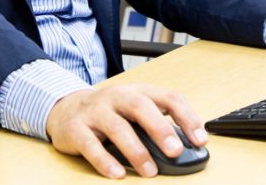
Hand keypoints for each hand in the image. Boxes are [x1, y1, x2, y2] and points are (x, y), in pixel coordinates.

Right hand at [46, 83, 206, 178]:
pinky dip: (105, 160)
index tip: (200, 140)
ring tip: (149, 170)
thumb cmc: (108, 113)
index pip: (167, 97)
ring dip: (136, 150)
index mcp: (137, 92)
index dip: (187, 117)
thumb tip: (185, 148)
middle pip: (140, 106)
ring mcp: (95, 112)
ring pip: (117, 127)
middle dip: (160, 128)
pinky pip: (90, 145)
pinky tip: (117, 173)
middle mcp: (117, 97)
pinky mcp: (76, 129)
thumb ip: (155, 124)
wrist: (65, 109)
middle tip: (175, 150)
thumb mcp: (132, 111)